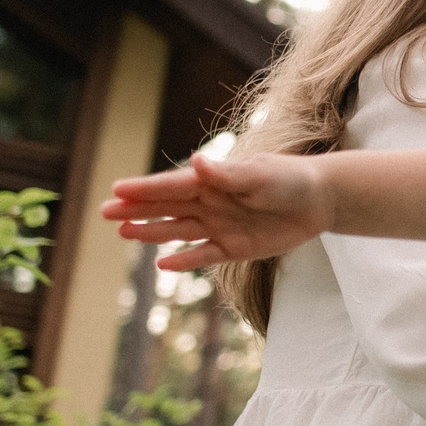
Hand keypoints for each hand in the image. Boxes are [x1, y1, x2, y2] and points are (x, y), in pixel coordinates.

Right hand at [103, 152, 334, 270]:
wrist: (321, 200)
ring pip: (178, 230)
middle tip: (104, 212)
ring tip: (123, 233)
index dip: (144, 189)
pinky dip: (184, 259)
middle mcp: (212, 202)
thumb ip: (229, 174)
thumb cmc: (291, 179)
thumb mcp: (262, 176)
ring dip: (152, 232)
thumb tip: (199, 161)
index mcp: (214, 180)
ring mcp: (221, 225)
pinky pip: (204, 254)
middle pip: (166, 207)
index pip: (172, 185)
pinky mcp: (236, 247)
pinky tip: (162, 263)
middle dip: (136, 209)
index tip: (115, 190)